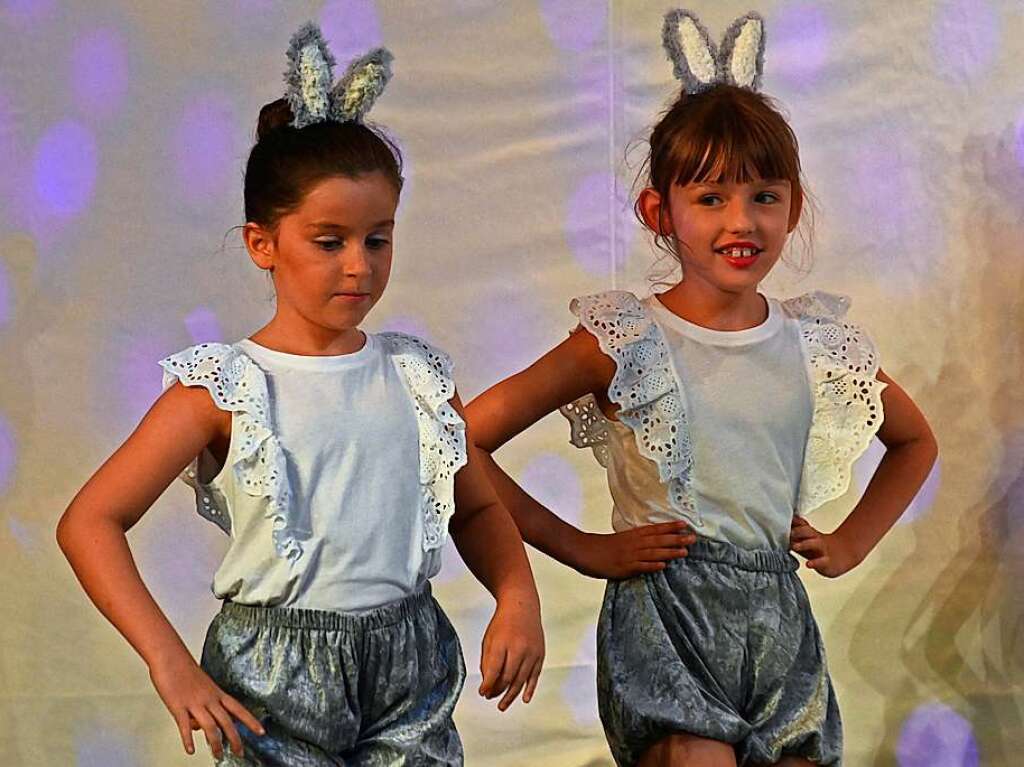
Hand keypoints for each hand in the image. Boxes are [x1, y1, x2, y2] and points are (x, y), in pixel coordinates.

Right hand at [149, 651, 264, 758]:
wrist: (170, 656)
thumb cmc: (184, 669)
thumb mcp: (201, 687)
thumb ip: (204, 706)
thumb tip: (199, 728)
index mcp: (216, 693)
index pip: (238, 709)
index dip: (251, 721)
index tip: (261, 731)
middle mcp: (209, 699)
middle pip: (227, 722)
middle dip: (235, 739)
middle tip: (239, 753)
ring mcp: (194, 703)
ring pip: (210, 726)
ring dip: (215, 743)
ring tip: (218, 755)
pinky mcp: (178, 706)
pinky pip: (184, 726)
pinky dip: (188, 739)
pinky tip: (191, 750)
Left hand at [478, 593, 544, 710]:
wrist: (522, 606)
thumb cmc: (502, 624)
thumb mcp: (489, 639)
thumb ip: (487, 662)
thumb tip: (488, 685)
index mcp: (503, 643)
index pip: (494, 670)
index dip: (488, 685)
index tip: (482, 693)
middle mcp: (519, 648)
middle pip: (508, 677)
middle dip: (498, 691)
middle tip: (490, 697)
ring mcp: (532, 652)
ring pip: (521, 680)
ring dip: (511, 695)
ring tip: (502, 705)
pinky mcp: (540, 654)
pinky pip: (535, 676)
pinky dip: (530, 689)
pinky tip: (524, 699)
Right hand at [573, 521, 695, 578]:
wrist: (584, 551)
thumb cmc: (603, 546)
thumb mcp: (621, 539)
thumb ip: (636, 540)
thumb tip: (652, 541)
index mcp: (633, 535)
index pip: (655, 529)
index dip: (670, 527)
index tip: (685, 524)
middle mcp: (634, 543)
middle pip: (658, 540)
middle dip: (676, 539)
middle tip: (693, 538)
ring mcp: (630, 555)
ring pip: (653, 552)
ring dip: (670, 552)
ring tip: (684, 552)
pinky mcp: (624, 567)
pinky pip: (640, 566)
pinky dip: (652, 565)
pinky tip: (663, 565)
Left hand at [790, 516, 860, 577]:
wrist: (843, 554)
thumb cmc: (819, 548)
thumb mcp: (808, 538)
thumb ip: (797, 531)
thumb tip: (783, 521)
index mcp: (810, 534)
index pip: (802, 525)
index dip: (793, 524)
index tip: (782, 523)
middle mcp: (816, 540)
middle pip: (807, 531)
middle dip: (797, 531)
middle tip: (788, 533)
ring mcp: (822, 550)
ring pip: (814, 544)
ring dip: (804, 544)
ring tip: (794, 546)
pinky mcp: (828, 562)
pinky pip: (822, 561)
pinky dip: (815, 563)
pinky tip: (808, 564)